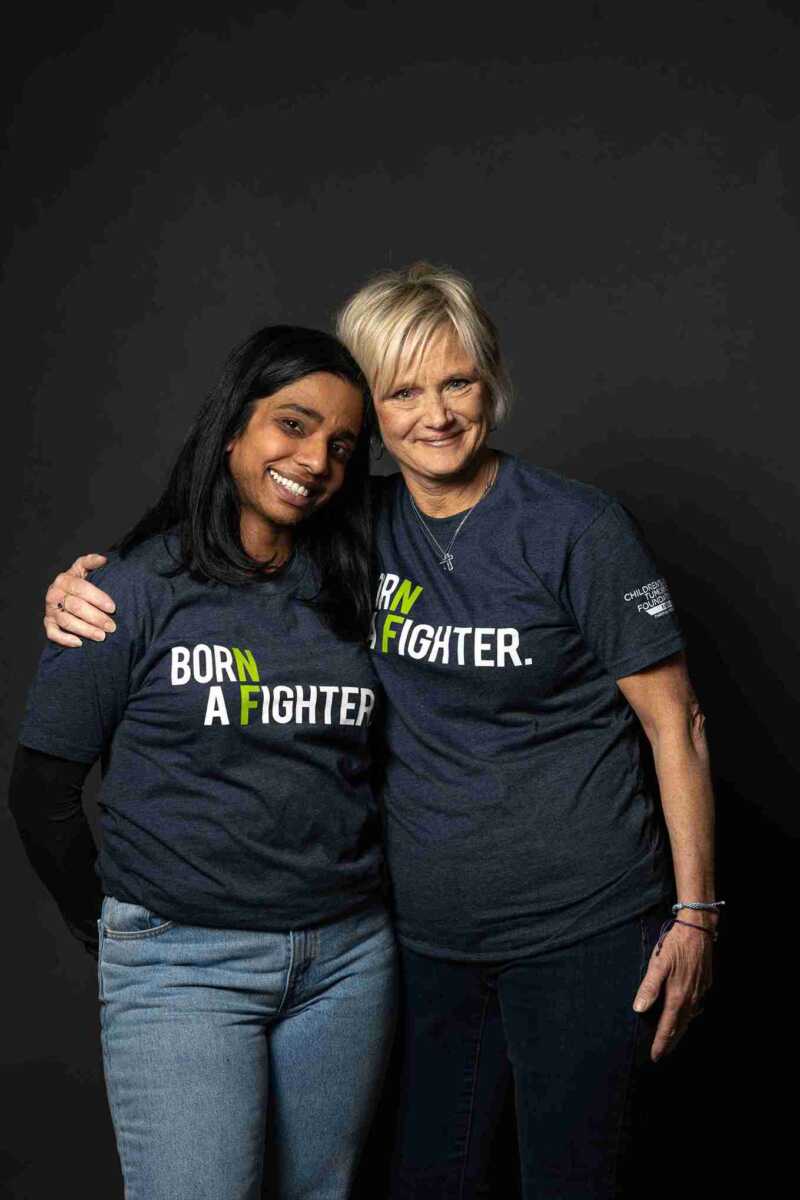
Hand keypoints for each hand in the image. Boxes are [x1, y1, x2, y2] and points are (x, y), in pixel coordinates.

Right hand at [44, 554, 116, 646]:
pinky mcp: (48, 623)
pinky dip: (64, 639)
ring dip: (85, 630)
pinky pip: (52, 633)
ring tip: (102, 636)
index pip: (80, 588)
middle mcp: (54, 594)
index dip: (97, 598)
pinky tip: (80, 643)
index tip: (113, 608)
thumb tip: (104, 560)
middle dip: (95, 617)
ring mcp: (50, 610)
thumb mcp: (84, 569)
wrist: (67, 593)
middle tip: (112, 626)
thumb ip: (91, 562)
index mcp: (64, 579)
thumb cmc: (81, 582)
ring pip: (66, 621)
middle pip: (75, 607)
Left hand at [632, 920, 712, 1061]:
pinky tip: (685, 1015)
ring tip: (671, 1039)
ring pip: (689, 1019)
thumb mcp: (658, 964)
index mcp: (677, 997)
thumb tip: (639, 1009)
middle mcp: (691, 999)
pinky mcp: (706, 984)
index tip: (655, 1057)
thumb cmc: (675, 946)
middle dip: (671, 1042)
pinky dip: (688, 1016)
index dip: (661, 1043)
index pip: (668, 1027)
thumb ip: (649, 987)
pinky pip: (696, 1007)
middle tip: (662, 1055)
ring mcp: (700, 993)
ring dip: (680, 1030)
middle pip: (680, 1027)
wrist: (698, 930)